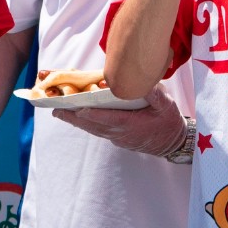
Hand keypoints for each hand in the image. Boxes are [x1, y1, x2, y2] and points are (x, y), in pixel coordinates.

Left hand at [53, 84, 186, 157]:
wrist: (172, 142)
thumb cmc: (168, 121)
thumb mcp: (167, 105)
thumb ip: (156, 95)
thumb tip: (145, 84)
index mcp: (131, 124)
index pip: (108, 119)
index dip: (93, 114)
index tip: (79, 109)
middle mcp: (120, 132)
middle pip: (93, 125)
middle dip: (74, 117)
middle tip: (56, 110)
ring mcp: (117, 137)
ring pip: (92, 129)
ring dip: (75, 121)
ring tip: (58, 112)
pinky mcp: (117, 138)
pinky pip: (97, 130)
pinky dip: (85, 124)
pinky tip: (75, 117)